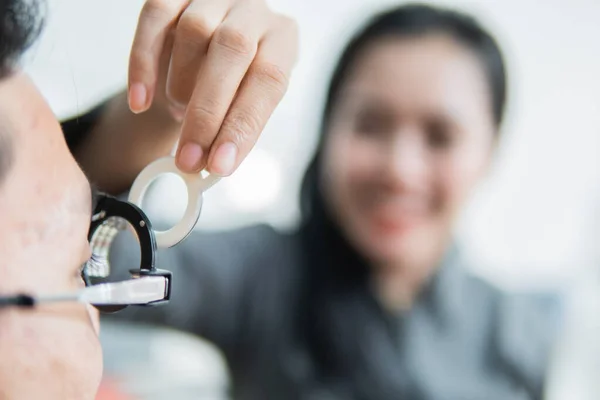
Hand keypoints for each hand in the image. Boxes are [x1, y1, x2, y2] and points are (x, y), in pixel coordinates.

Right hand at [128, 0, 297, 175]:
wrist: (209, 50)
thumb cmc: (234, 83)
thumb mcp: (246, 103)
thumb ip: (233, 127)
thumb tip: (211, 166)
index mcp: (281, 40)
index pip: (269, 80)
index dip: (243, 125)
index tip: (219, 165)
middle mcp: (253, 10)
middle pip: (232, 49)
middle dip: (206, 113)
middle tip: (188, 158)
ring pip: (193, 30)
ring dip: (180, 85)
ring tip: (177, 112)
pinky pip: (154, 18)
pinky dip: (143, 64)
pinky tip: (141, 101)